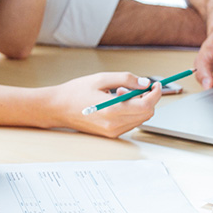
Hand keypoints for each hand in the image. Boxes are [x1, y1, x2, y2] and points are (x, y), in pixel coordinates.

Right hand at [47, 72, 162, 138]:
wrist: (57, 108)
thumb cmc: (74, 93)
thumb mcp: (101, 78)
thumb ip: (125, 79)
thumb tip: (145, 83)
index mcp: (112, 110)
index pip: (146, 105)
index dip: (155, 94)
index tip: (156, 85)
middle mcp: (114, 124)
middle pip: (147, 114)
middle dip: (146, 98)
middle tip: (133, 86)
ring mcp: (112, 131)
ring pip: (140, 119)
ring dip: (138, 105)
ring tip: (120, 93)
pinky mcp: (110, 134)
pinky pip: (130, 123)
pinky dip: (130, 111)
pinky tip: (116, 102)